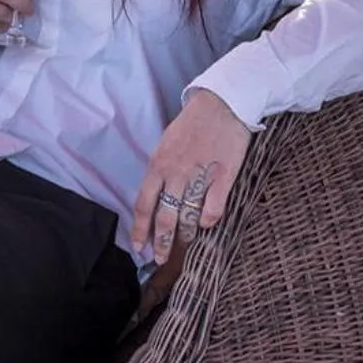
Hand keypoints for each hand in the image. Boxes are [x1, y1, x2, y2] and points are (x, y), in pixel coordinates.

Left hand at [133, 88, 250, 265]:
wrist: (221, 103)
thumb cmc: (191, 125)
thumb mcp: (166, 145)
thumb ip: (160, 171)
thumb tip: (155, 196)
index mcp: (158, 166)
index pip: (143, 204)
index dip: (140, 229)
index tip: (138, 247)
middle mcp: (175, 173)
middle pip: (164, 216)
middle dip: (161, 242)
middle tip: (159, 259)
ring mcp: (199, 174)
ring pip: (188, 215)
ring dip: (185, 236)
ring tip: (184, 248)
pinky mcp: (223, 174)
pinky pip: (214, 205)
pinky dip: (209, 219)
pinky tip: (207, 225)